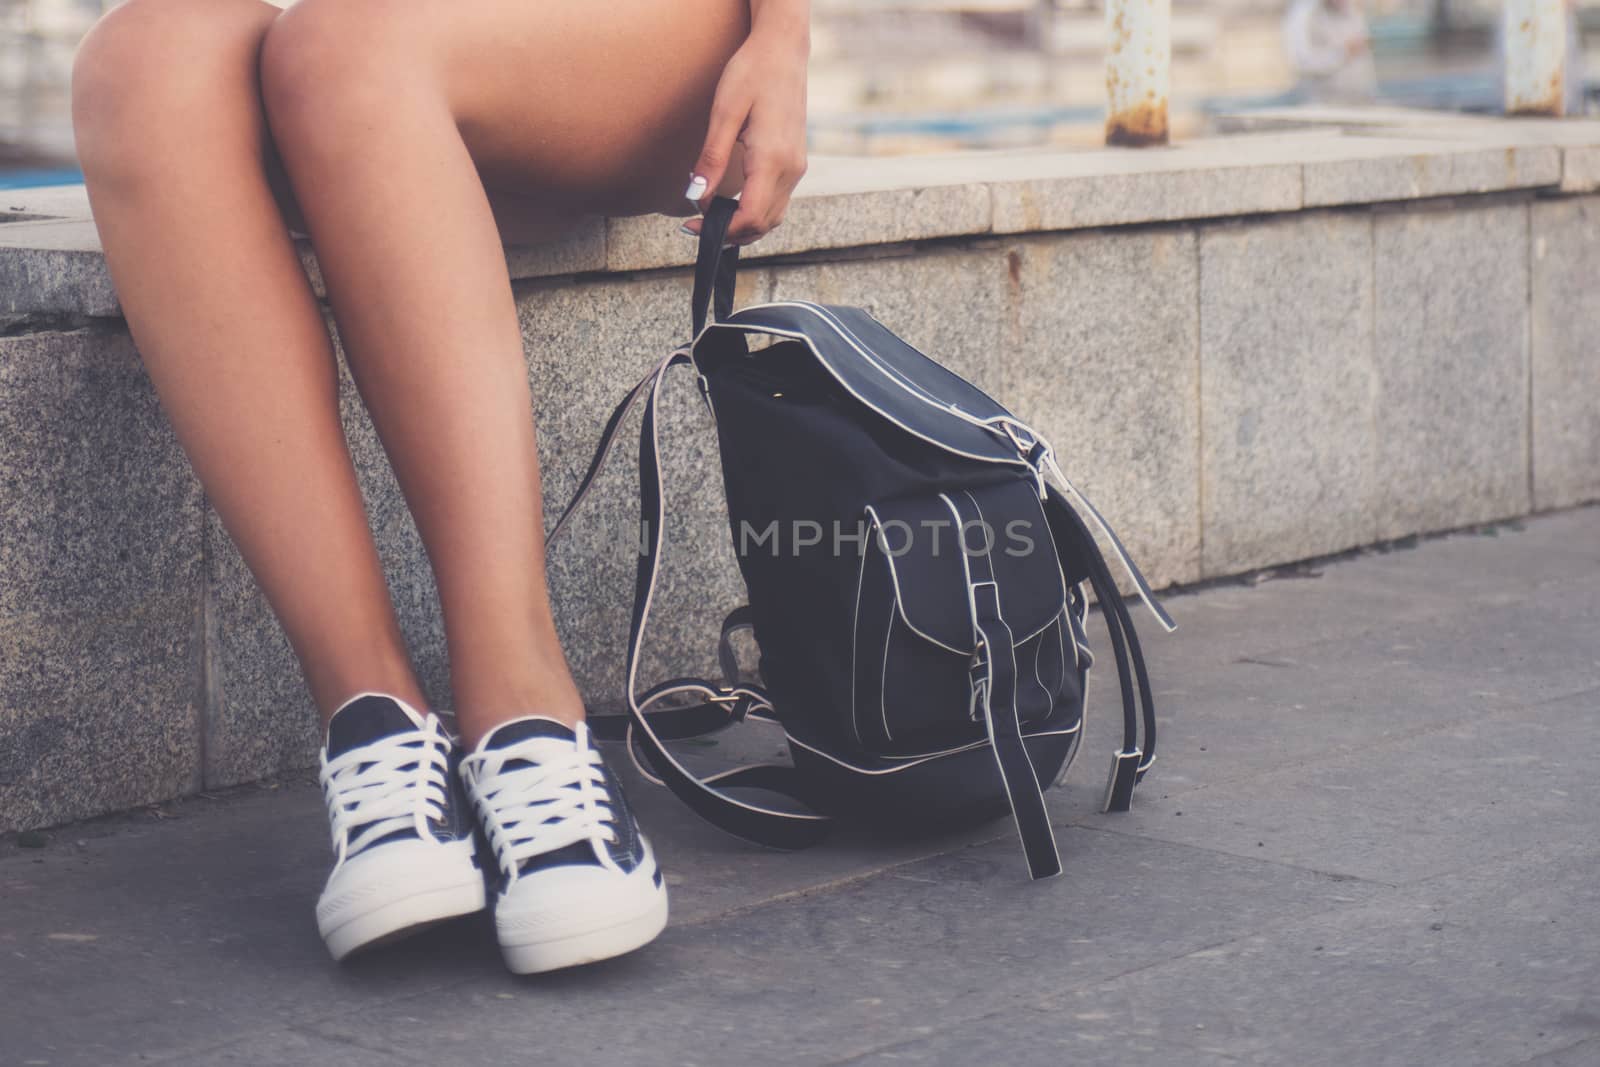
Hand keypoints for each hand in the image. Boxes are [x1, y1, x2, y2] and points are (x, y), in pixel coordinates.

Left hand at [681, 15, 808, 246]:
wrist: (783, 50)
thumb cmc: (752, 73)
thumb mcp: (724, 114)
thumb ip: (712, 159)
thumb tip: (696, 196)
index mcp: (773, 159)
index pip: (749, 217)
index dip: (719, 230)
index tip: (691, 225)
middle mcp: (791, 169)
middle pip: (762, 225)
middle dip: (729, 234)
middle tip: (695, 226)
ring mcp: (797, 167)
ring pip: (773, 217)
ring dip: (744, 227)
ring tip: (711, 218)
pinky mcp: (796, 162)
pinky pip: (778, 201)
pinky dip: (756, 213)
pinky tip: (733, 205)